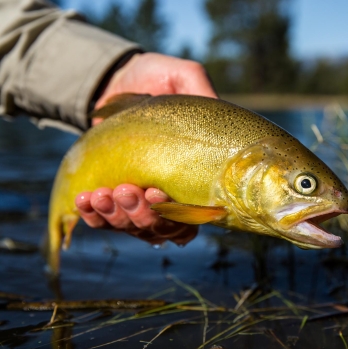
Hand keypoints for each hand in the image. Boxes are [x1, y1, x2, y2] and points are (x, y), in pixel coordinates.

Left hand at [76, 53, 214, 244]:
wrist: (115, 79)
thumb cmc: (156, 77)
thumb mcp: (183, 76)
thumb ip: (202, 90)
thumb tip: (217, 111)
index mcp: (196, 172)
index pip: (194, 214)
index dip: (177, 215)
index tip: (155, 192)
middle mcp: (171, 191)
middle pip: (162, 228)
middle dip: (142, 216)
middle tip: (125, 190)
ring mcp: (141, 197)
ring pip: (133, 227)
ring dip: (116, 217)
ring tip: (100, 195)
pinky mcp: (114, 195)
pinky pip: (105, 220)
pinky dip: (94, 216)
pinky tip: (85, 200)